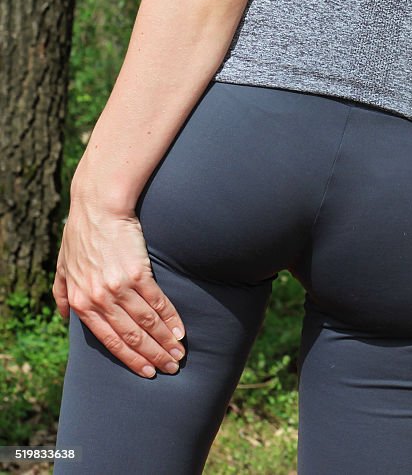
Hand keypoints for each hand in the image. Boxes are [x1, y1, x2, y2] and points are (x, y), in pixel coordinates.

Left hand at [53, 191, 186, 377]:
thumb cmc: (81, 234)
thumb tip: (64, 316)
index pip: (109, 340)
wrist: (99, 207)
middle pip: (130, 337)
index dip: (130, 359)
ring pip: (146, 324)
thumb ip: (63, 293)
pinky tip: (180, 331)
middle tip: (170, 368)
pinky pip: (157, 303)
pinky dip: (171, 319)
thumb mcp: (63, 266)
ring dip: (165, 342)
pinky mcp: (137, 273)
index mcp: (81, 302)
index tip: (146, 372)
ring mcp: (118, 287)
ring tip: (179, 354)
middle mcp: (98, 299)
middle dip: (152, 356)